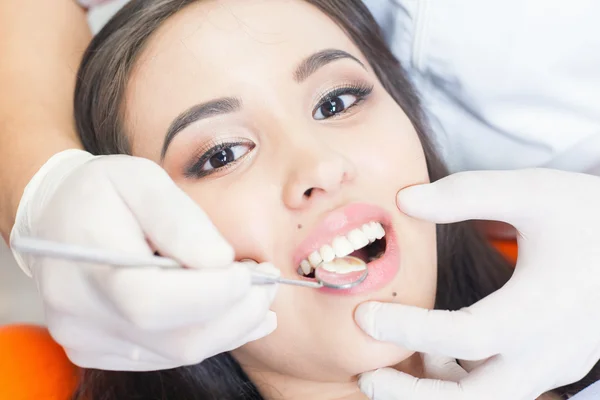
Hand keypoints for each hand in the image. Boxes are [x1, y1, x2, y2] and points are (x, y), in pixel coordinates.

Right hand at [10, 150, 277, 370]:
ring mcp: (88, 339)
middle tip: (269, 284)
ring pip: (178, 352)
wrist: (57, 219)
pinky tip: (235, 315)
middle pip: (174, 339)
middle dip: (236, 314)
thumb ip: (179, 220)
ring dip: (231, 327)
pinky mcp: (99, 349)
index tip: (252, 273)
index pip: (150, 300)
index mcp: (86, 263)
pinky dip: (209, 336)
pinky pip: (167, 354)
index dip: (211, 294)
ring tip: (260, 298)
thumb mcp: (140, 180)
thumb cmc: (102, 192)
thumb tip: (220, 261)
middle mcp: (80, 314)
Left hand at [356, 169, 599, 398]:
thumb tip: (405, 201)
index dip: (410, 330)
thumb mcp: (533, 191)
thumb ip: (467, 194)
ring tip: (394, 368)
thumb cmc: (591, 215)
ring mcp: (554, 363)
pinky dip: (464, 383)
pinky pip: (501, 389)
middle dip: (417, 397)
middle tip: (369, 376)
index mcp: (543, 308)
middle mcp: (549, 350)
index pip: (466, 335)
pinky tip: (439, 355)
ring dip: (438, 394)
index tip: (364, 316)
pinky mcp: (553, 363)